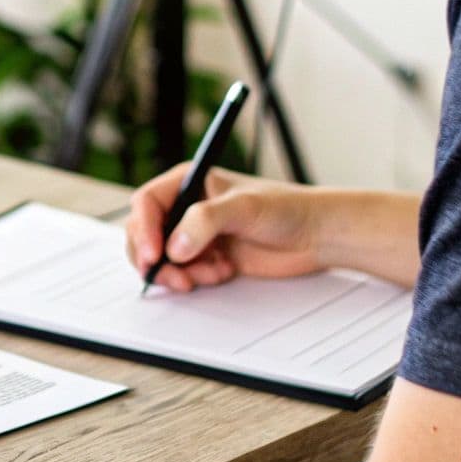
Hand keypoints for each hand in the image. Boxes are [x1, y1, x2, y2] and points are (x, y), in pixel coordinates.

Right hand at [125, 164, 325, 292]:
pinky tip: (222, 273)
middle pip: (146, 233)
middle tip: (173, 275)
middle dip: (155, 257)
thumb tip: (174, 246)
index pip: (147, 203)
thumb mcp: (244, 208)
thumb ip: (204, 221)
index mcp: (189, 182)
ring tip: (207, 274)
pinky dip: (195, 279)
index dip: (145, 229)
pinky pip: (182, 273)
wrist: (315, 235)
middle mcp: (187, 207)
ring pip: (161, 257)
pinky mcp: (207, 257)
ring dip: (177, 272)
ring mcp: (196, 234)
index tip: (155, 253)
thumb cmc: (286, 208)